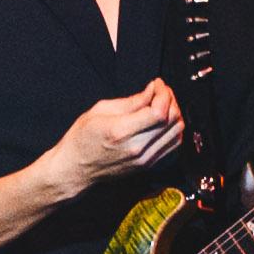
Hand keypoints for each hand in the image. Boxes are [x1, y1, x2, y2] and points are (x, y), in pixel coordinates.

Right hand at [38, 80, 184, 198]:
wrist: (75, 169)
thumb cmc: (82, 139)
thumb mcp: (100, 110)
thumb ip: (132, 101)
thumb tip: (152, 91)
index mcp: (121, 131)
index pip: (159, 111)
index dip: (163, 93)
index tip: (156, 84)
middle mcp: (137, 148)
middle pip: (172, 120)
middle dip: (170, 99)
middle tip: (159, 91)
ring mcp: (145, 159)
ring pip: (177, 132)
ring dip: (174, 114)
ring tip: (161, 104)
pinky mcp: (149, 165)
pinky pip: (174, 145)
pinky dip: (173, 130)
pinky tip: (163, 121)